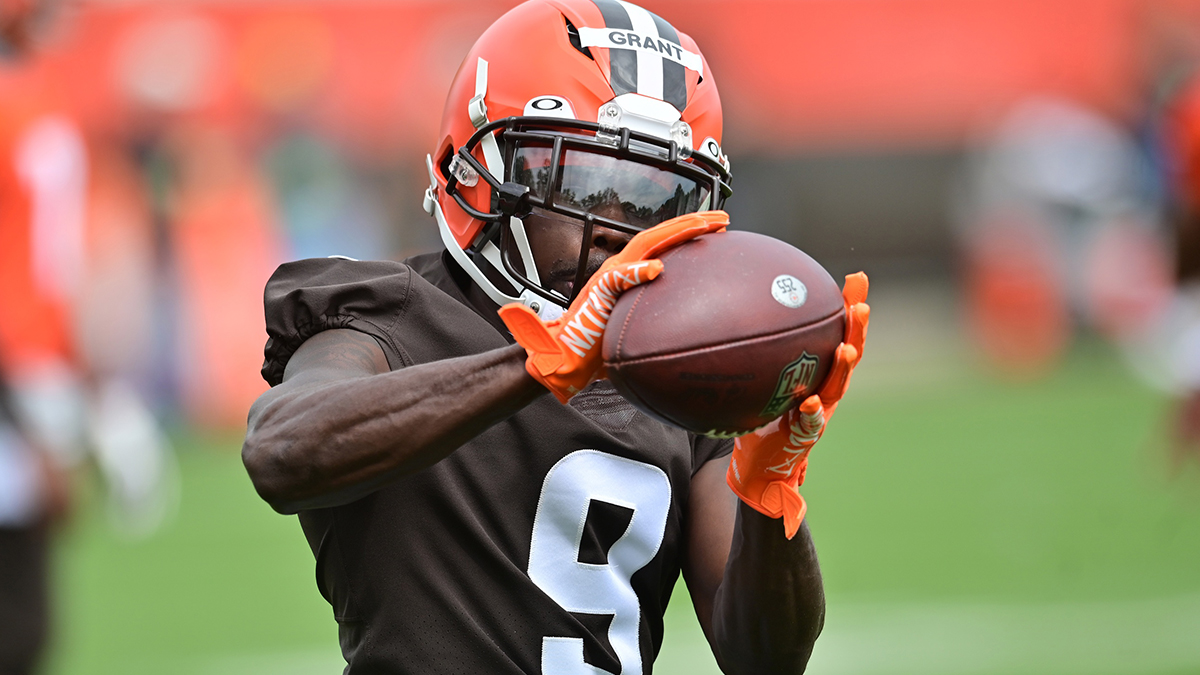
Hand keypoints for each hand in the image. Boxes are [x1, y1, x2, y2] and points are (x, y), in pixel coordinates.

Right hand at [499, 210, 728, 401]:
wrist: (564, 356)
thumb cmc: (597, 344)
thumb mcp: (636, 326)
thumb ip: (656, 316)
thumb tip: (689, 324)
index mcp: (629, 273)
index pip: (664, 246)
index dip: (691, 233)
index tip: (720, 228)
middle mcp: (620, 268)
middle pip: (660, 237)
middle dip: (692, 223)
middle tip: (723, 218)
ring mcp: (608, 277)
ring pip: (643, 245)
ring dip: (674, 233)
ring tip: (702, 226)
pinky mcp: (597, 292)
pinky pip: (617, 278)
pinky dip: (636, 271)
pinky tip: (657, 268)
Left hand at [726, 272, 869, 538]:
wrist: (759, 468)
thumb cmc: (757, 419)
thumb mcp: (756, 382)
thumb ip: (752, 356)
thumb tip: (726, 313)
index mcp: (816, 374)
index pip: (836, 334)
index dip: (848, 309)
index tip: (855, 280)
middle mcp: (824, 390)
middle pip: (848, 354)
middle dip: (857, 330)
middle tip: (861, 305)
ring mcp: (819, 413)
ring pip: (836, 387)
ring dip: (843, 367)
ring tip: (846, 347)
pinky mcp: (805, 437)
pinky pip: (810, 423)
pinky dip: (812, 413)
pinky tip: (810, 403)